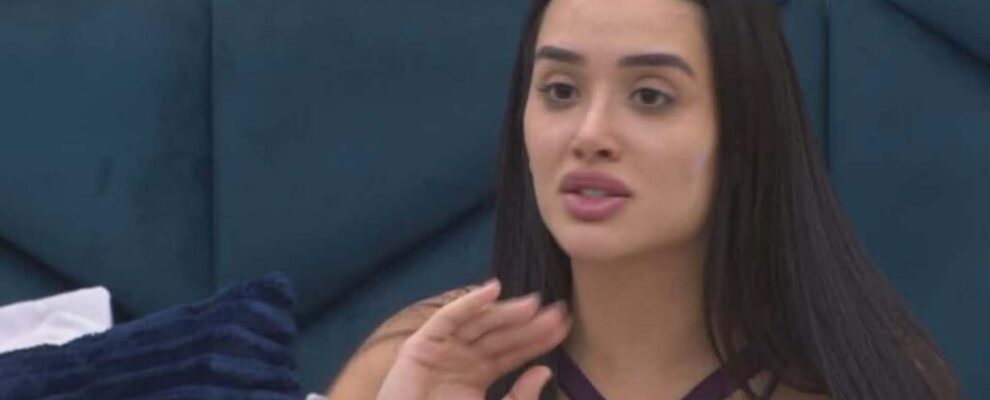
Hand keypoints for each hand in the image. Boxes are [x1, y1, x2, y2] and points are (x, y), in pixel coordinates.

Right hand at [376, 280, 571, 399]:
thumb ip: (519, 399)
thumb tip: (544, 371)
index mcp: (478, 374)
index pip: (513, 351)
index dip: (538, 339)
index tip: (564, 327)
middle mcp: (461, 358)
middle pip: (500, 335)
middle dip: (529, 323)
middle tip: (558, 311)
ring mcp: (442, 350)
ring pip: (479, 324)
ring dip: (506, 311)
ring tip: (534, 304)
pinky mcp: (421, 346)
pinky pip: (447, 319)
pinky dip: (468, 303)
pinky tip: (493, 290)